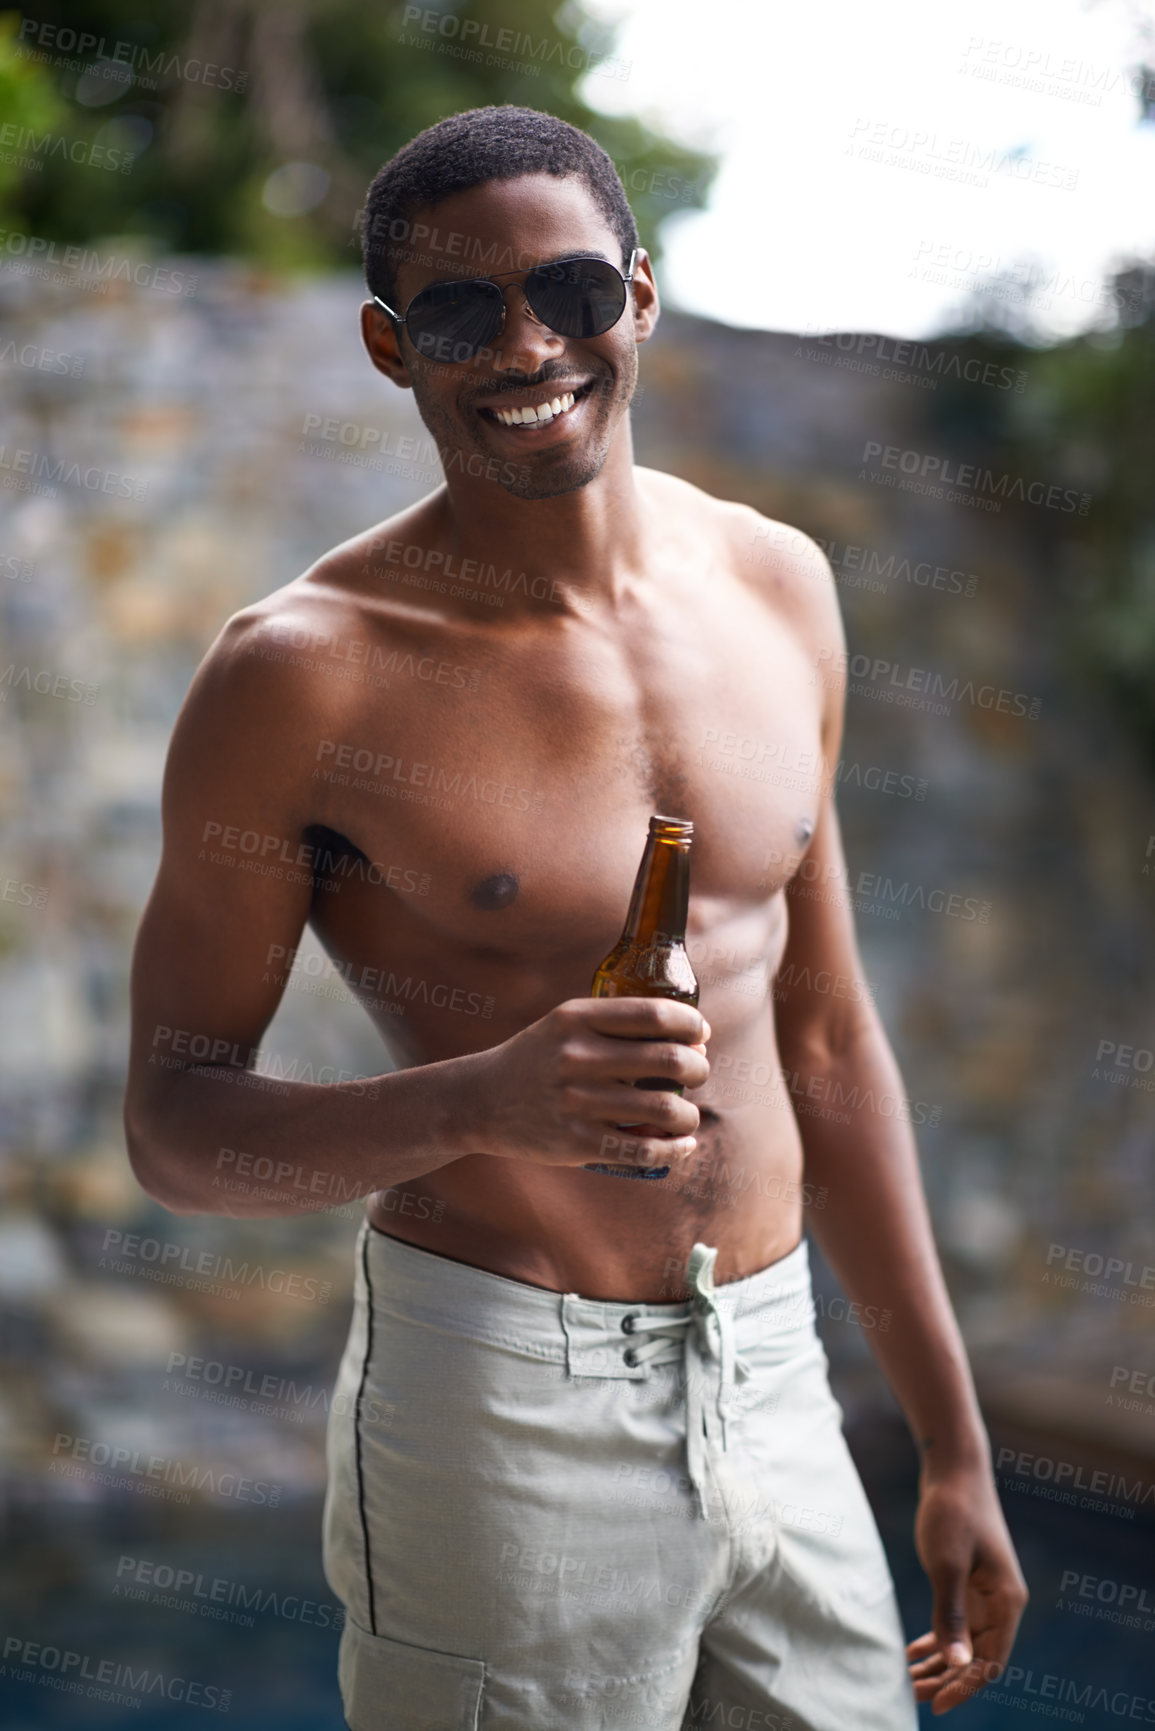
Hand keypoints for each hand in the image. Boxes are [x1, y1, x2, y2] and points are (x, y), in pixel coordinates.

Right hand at [465, 996, 710, 1170]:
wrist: (480, 1101)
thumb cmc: (536, 1059)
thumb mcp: (564, 1024)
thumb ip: (615, 1024)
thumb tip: (689, 1037)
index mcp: (576, 1019)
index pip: (654, 1013)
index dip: (690, 1023)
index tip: (701, 1033)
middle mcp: (577, 1057)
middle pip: (669, 1059)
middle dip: (698, 1068)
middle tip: (698, 1073)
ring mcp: (577, 1101)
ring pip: (664, 1108)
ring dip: (689, 1114)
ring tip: (688, 1115)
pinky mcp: (577, 1142)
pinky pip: (643, 1149)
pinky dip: (674, 1148)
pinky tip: (682, 1144)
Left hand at [907, 1465, 1027, 1713]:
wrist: (954, 1468)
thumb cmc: (952, 1512)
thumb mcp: (946, 1565)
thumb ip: (950, 1615)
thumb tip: (956, 1664)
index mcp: (1006, 1601)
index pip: (990, 1661)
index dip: (963, 1687)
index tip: (936, 1706)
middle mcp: (1002, 1602)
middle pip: (977, 1657)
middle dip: (947, 1680)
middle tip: (912, 1697)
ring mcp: (987, 1592)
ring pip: (965, 1642)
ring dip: (939, 1664)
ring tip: (909, 1682)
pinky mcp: (970, 1581)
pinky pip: (956, 1623)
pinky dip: (937, 1639)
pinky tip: (913, 1652)